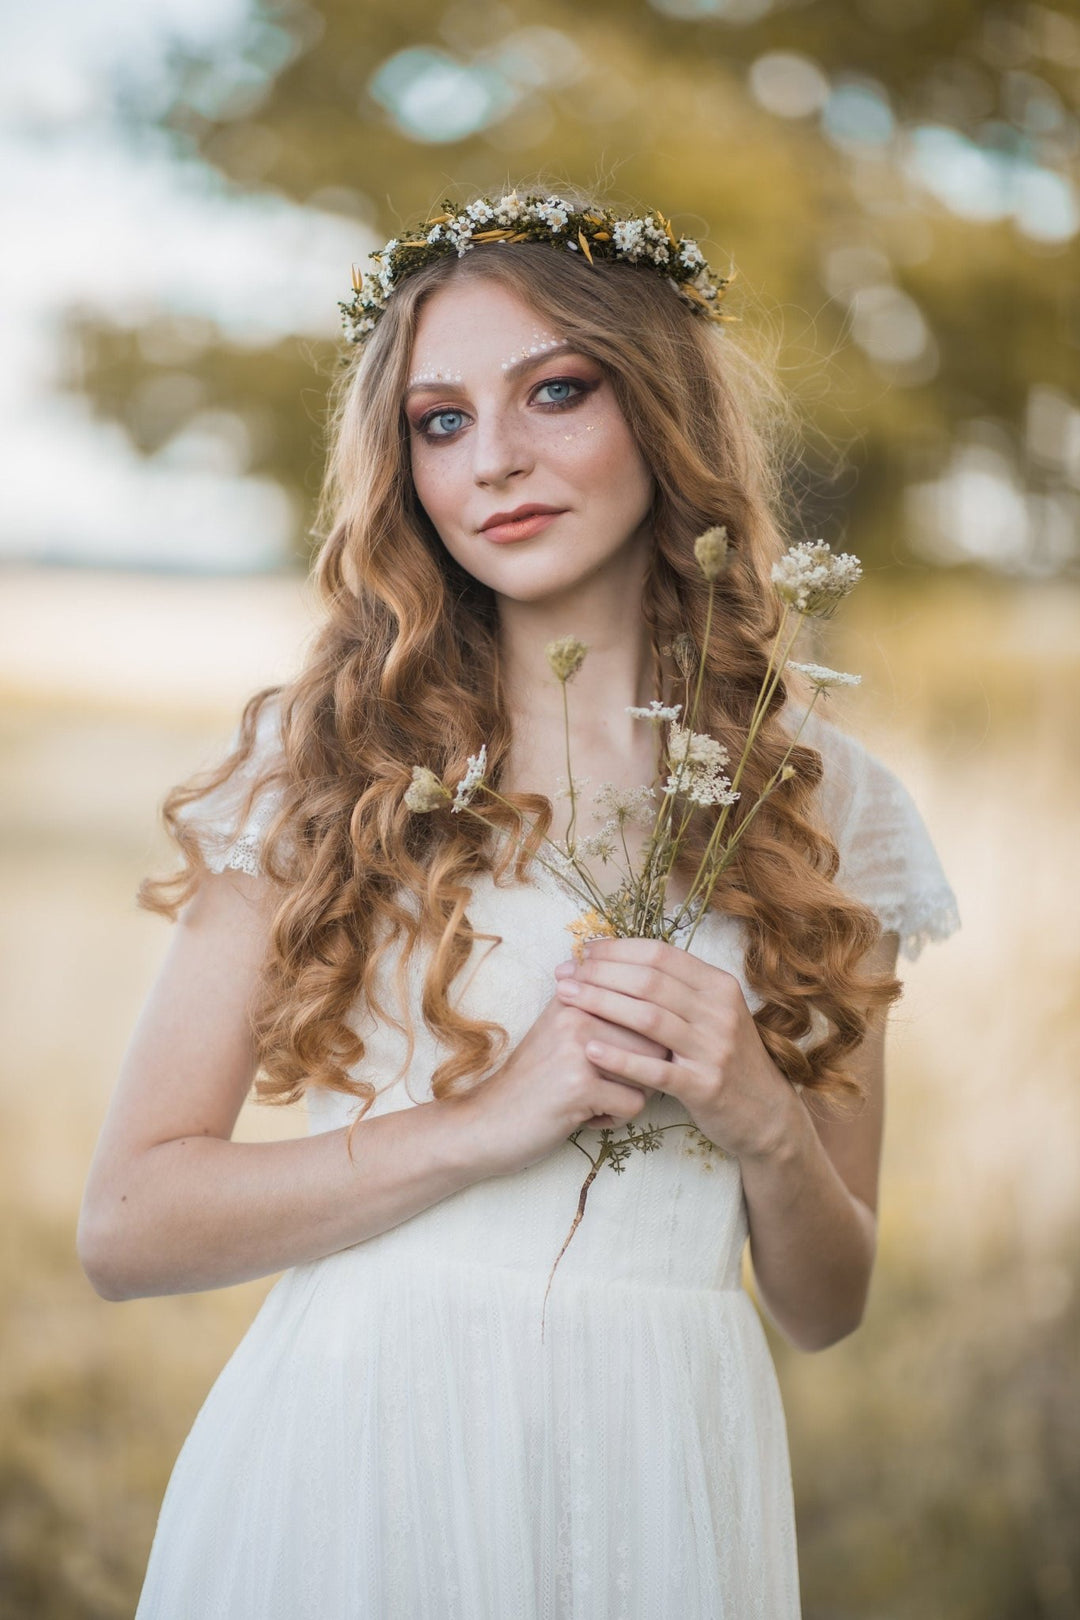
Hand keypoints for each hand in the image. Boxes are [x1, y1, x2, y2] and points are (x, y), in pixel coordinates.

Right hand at [460, 990, 669, 1177]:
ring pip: (649, 1072)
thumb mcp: (557, 1029)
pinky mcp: (579, 1086)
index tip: (614, 1056)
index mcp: (575, 993)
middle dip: (641, 1070)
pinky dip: (614, 1119)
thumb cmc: (533, 1079)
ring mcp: (578, 1047)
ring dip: (629, 1094)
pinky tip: (584, 1117)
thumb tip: (650, 990)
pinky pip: (634, 1104)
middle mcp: (577, 1012)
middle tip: (603, 1082)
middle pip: (654, 1040)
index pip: (644, 1004)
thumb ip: (595, 1005)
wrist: (485, 1121)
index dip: (643, 1038)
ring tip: (593, 1098)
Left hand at [553, 936, 796, 1160]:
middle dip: (600, 973)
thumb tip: (620, 958)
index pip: (660, 954)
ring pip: (649, 1018)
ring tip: (566, 999)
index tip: (584, 952)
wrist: (765, 1113)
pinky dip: (620, 1058)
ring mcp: (714, 1049)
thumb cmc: (725, 1058)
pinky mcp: (705, 1086)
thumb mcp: (712, 1013)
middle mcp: (720, 1011)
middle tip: (565, 974)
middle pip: (649, 981)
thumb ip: (677, 989)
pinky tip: (589, 1049)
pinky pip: (655, 1069)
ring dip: (601, 1004)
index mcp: (719, 985)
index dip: (618, 949)